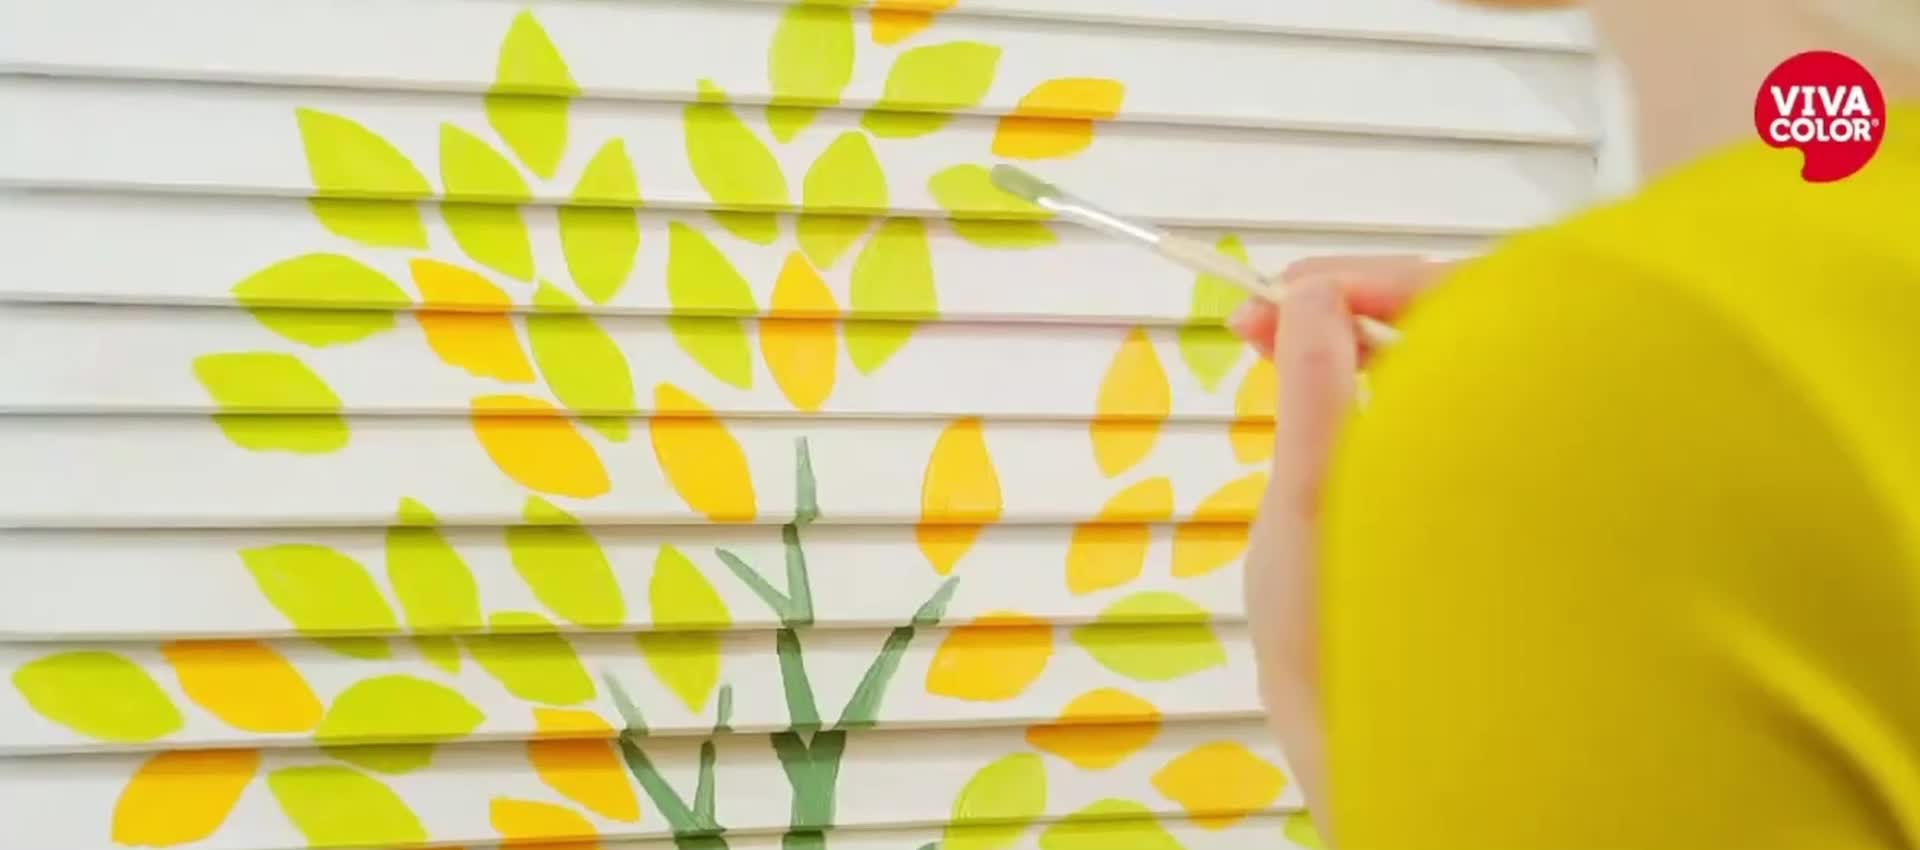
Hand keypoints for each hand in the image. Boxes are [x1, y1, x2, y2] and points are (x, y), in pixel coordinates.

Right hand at [1227, 255, 1456, 823]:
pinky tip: (1325, 410)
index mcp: (1501, 433)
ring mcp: (1504, 480)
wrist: (1373, 745)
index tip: (1277, 297)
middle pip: (1450, 330)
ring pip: (1440, 375)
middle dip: (1349, 311)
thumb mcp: (1308, 499)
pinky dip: (1377, 397)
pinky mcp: (1481, 508)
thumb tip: (1312, 298)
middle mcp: (1522, 447)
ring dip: (1359, 352)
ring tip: (1283, 355)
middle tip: (1263, 325)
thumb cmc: (1339, 641)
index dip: (1357, 283)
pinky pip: (1438, 420)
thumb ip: (1314, 385)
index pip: (1451, 298)